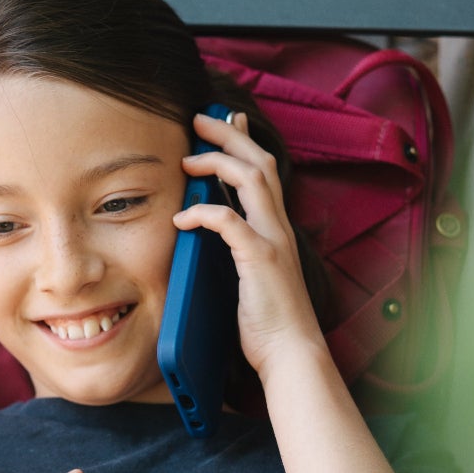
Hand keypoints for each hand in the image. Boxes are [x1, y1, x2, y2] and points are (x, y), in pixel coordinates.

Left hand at [172, 110, 330, 379]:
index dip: (245, 140)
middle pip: (259, 161)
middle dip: (230, 133)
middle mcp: (279, 227)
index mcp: (277, 228)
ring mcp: (273, 241)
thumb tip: (209, 230)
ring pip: (251, 178)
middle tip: (199, 118)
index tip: (226, 119)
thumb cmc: (269, 321)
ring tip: (187, 158)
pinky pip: (229, 222)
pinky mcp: (260, 260)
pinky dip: (203, 212)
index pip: (265, 169)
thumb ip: (239, 249)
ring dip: (217, 161)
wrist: (291, 354)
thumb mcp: (253, 275)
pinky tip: (182, 218)